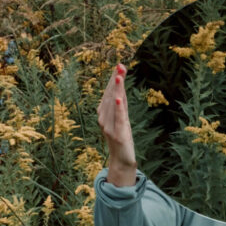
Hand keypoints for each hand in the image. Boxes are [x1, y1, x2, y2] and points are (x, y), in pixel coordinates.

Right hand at [97, 63, 137, 185]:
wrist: (121, 160)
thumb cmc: (121, 137)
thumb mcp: (122, 118)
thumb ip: (122, 102)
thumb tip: (121, 82)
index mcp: (104, 113)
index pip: (109, 93)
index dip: (114, 79)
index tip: (120, 65)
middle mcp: (103, 118)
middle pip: (110, 96)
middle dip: (116, 81)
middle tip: (120, 66)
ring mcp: (109, 126)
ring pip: (113, 105)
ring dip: (116, 90)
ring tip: (119, 77)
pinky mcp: (117, 134)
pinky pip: (118, 119)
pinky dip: (118, 109)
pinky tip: (119, 99)